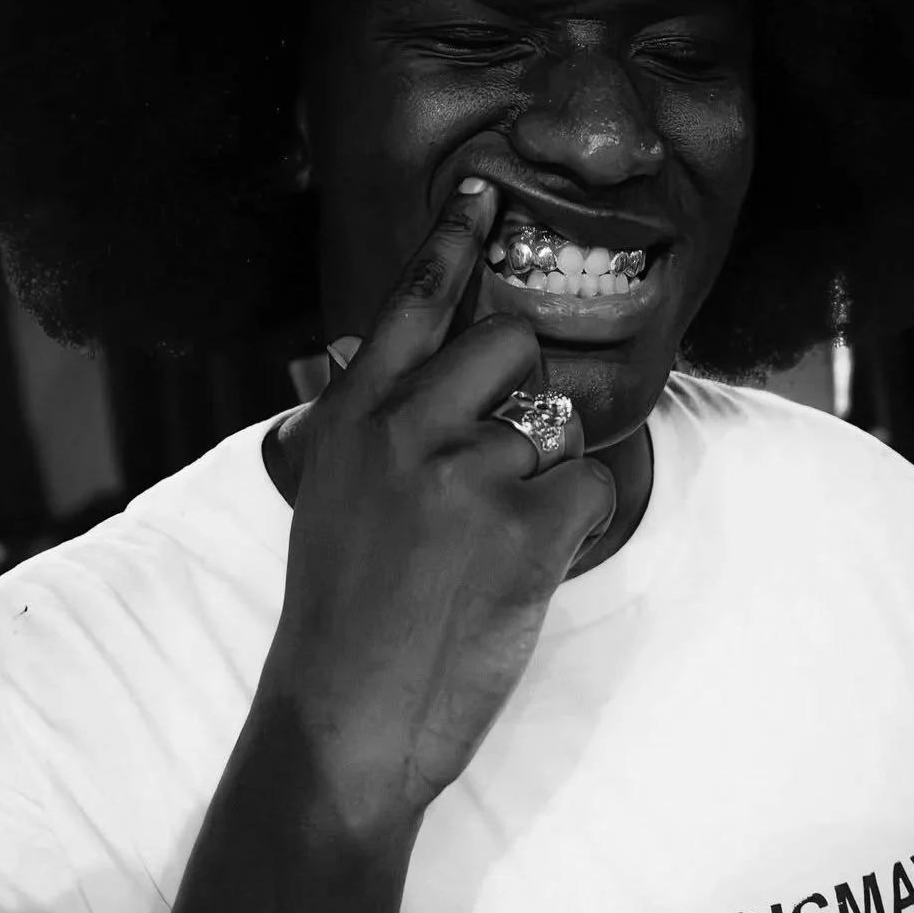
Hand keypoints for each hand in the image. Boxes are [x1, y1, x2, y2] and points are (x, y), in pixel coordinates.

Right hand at [258, 179, 616, 828]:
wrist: (342, 723)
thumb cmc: (336, 613)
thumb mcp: (326, 494)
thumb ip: (358, 417)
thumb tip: (356, 344)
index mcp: (353, 417)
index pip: (413, 302)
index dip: (453, 239)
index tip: (484, 189)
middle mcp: (406, 427)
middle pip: (512, 344)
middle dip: (521, 391)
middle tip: (495, 462)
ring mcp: (465, 473)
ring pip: (557, 421)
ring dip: (544, 472)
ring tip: (490, 538)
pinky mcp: (524, 528)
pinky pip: (588, 484)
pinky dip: (572, 524)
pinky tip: (519, 568)